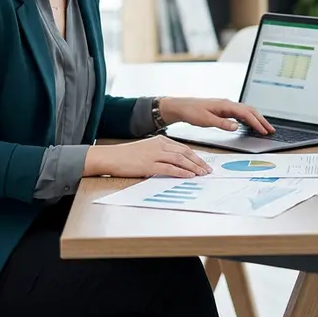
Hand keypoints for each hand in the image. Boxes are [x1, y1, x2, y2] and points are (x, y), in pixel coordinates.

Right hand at [85, 135, 211, 177]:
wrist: (110, 156)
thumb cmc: (126, 155)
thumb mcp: (147, 149)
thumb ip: (161, 154)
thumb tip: (175, 164)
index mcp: (160, 140)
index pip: (183, 148)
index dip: (196, 156)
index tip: (204, 163)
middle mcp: (160, 145)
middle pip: (185, 153)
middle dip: (198, 162)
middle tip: (207, 170)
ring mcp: (155, 154)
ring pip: (180, 160)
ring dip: (193, 167)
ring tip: (202, 174)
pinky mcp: (149, 165)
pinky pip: (170, 168)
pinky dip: (181, 172)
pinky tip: (189, 176)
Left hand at [159, 97, 274, 134]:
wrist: (182, 106)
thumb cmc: (192, 112)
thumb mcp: (206, 120)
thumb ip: (222, 123)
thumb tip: (236, 126)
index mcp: (225, 105)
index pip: (246, 113)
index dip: (256, 122)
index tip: (264, 130)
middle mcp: (228, 103)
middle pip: (250, 110)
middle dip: (262, 120)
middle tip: (271, 130)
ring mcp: (227, 105)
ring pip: (247, 111)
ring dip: (257, 119)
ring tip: (265, 127)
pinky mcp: (224, 109)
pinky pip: (241, 112)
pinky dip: (250, 118)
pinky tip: (251, 124)